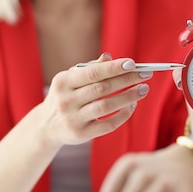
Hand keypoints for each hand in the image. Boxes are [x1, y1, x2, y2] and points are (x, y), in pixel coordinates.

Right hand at [38, 54, 152, 147]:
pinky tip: (133, 105)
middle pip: (102, 88)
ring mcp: (73, 119)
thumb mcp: (70, 80)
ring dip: (128, 97)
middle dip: (127, 80)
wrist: (46, 126)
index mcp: (63, 82)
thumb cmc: (65, 97)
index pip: (93, 72)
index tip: (133, 63)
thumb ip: (90, 69)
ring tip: (143, 89)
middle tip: (146, 74)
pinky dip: (123, 114)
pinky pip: (108, 124)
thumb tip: (109, 57)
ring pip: (106, 106)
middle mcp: (66, 100)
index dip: (114, 68)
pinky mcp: (82, 134)